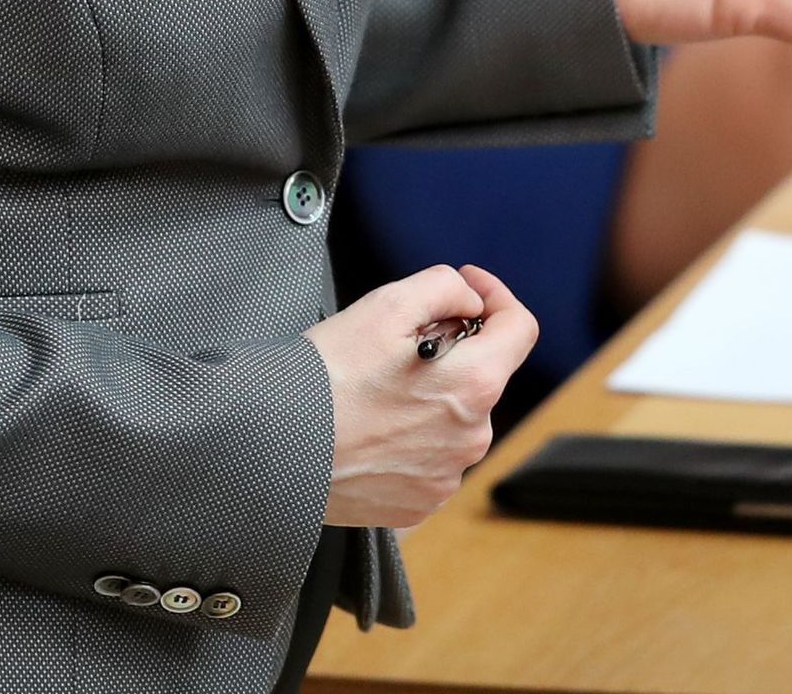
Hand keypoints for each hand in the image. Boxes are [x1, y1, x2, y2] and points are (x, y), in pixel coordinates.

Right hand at [307, 264, 536, 527]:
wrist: (271, 448)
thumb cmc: (324, 377)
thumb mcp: (387, 305)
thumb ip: (446, 287)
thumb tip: (471, 302)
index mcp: (474, 385)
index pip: (520, 329)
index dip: (496, 296)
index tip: (468, 288)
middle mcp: (472, 437)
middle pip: (482, 373)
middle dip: (453, 349)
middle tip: (397, 341)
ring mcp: (446, 476)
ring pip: (454, 416)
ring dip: (430, 394)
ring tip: (374, 389)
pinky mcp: (419, 504)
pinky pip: (431, 456)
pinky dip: (411, 436)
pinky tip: (370, 427)